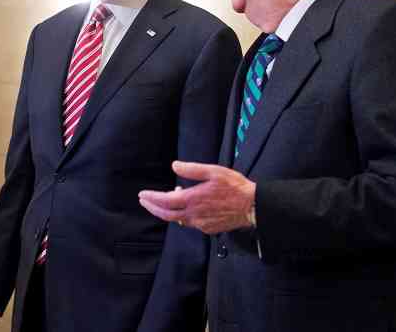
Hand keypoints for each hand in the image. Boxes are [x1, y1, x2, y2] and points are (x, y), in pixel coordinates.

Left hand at [138, 161, 255, 233]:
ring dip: (167, 211)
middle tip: (144, 201)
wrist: (253, 207)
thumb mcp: (214, 171)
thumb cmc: (235, 187)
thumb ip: (192, 169)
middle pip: (166, 214)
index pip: (165, 201)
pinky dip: (182, 215)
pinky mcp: (208, 229)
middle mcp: (194, 215)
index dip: (152, 198)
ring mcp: (201, 224)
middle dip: (153, 207)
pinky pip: (190, 223)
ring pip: (178, 220)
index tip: (142, 194)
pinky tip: (185, 207)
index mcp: (193, 199)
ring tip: (165, 200)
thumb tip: (175, 166)